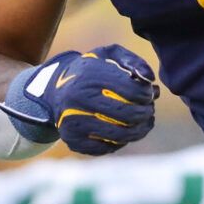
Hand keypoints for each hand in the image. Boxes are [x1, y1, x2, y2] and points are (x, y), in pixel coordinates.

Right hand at [0, 44, 159, 154]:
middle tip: (149, 110)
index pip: (132, 90)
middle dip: (146, 113)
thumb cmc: (90, 71)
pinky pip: (106, 147)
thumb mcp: (107, 55)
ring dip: (139, 130)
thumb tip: (149, 79)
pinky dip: (121, 142)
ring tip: (145, 123)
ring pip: (119, 135)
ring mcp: (73, 121)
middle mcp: (78, 98)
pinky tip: (126, 132)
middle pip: (128, 114)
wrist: (54, 89)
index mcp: (90, 75)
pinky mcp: (72, 140)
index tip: (149, 93)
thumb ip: (131, 61)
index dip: (147, 94)